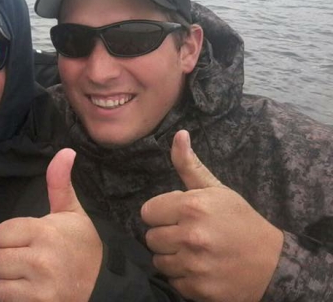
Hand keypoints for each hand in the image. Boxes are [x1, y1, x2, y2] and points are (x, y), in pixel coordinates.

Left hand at [0, 148, 101, 301]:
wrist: (106, 288)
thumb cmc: (85, 248)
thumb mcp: (72, 214)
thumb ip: (59, 183)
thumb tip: (65, 151)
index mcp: (45, 232)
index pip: (0, 234)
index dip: (12, 238)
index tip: (29, 241)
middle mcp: (41, 260)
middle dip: (9, 261)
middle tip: (30, 261)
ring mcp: (40, 289)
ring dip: (10, 282)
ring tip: (31, 278)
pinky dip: (16, 299)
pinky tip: (33, 292)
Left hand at [141, 130, 283, 301]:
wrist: (273, 264)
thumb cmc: (240, 222)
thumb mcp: (217, 190)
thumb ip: (189, 165)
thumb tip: (178, 134)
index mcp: (192, 207)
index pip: (147, 212)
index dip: (161, 214)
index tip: (177, 216)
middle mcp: (190, 236)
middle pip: (150, 238)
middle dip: (166, 235)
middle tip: (187, 235)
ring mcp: (194, 265)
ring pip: (159, 261)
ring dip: (172, 258)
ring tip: (193, 252)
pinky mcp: (199, 290)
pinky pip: (172, 282)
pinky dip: (183, 278)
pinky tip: (200, 269)